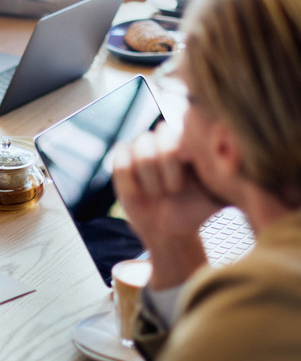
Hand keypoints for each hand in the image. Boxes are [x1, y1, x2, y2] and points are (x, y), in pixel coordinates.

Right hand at [112, 123, 220, 288]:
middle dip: (167, 165)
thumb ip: (229, 179)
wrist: (171, 231)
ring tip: (158, 195)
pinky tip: (141, 194)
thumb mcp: (218, 196)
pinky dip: (130, 180)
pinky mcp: (122, 164)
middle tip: (174, 190)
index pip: (184, 129)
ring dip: (149, 176)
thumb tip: (240, 164)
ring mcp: (141, 150)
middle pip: (161, 133)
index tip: (189, 179)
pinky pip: (119, 162)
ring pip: (139, 147)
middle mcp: (165, 141)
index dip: (184, 152)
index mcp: (189, 143)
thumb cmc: (196, 211)